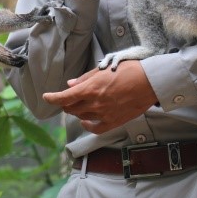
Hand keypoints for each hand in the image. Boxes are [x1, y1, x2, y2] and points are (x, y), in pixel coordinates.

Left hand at [42, 61, 157, 133]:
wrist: (150, 82)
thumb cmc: (129, 70)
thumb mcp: (104, 70)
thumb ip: (85, 79)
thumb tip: (70, 84)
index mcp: (91, 88)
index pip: (64, 97)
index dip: (52, 98)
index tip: (46, 97)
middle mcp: (95, 103)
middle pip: (71, 107)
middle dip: (65, 103)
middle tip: (65, 99)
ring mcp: (104, 114)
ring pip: (81, 116)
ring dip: (75, 111)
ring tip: (76, 106)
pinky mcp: (114, 121)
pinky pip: (95, 128)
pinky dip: (87, 125)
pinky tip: (85, 121)